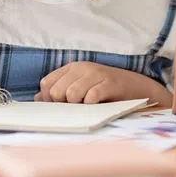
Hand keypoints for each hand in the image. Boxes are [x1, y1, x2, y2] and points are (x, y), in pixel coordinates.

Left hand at [34, 62, 170, 105]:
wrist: (137, 88)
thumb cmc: (107, 90)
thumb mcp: (81, 87)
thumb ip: (60, 91)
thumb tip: (37, 99)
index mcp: (73, 68)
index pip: (47, 83)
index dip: (48, 99)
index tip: (60, 107)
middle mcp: (83, 68)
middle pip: (56, 91)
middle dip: (63, 104)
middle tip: (77, 108)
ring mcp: (96, 74)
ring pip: (71, 95)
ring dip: (77, 106)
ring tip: (88, 106)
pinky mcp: (109, 83)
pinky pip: (90, 97)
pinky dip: (91, 106)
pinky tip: (97, 105)